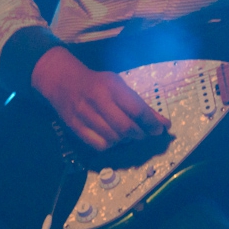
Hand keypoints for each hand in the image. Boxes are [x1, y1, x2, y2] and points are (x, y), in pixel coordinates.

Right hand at [30, 46, 170, 150]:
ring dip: (126, 140)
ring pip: (113, 139)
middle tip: (144, 133)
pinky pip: (100, 145)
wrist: (65, 82)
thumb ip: (140, 104)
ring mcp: (84, 115)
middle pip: (125, 128)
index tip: (160, 129)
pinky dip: (111, 145)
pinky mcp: (76, 128)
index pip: (137, 109)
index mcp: (112, 87)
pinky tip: (114, 138)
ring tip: (129, 134)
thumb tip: (162, 123)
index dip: (151, 123)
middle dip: (140, 134)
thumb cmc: (98, 84)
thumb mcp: (120, 86)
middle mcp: (98, 100)